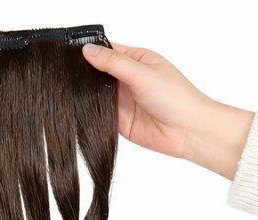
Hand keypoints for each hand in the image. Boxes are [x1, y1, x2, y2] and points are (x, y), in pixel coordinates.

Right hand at [82, 43, 253, 180]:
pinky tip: (83, 110)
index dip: (92, 51)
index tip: (73, 54)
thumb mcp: (141, 73)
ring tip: (73, 92)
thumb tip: (89, 51)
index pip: (108, 51)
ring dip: (88, 94)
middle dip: (87, 74)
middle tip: (69, 74)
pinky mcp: (121, 121)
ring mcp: (124, 100)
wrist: (188, 131)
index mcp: (138, 60)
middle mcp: (129, 79)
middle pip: (99, 73)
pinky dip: (92, 113)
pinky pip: (101, 115)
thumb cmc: (176, 98)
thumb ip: (113, 63)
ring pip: (97, 94)